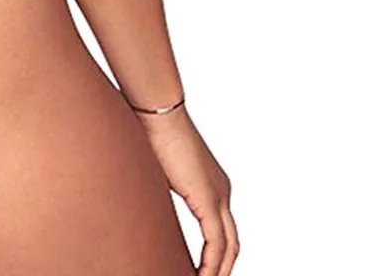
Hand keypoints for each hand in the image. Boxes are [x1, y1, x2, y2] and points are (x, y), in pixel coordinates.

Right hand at [136, 106, 238, 275]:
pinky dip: (211, 265)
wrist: (157, 114)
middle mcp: (222, 192)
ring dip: (218, 270)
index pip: (221, 228)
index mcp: (212, 184)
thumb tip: (143, 197)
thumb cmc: (151, 130)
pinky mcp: (210, 201)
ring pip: (228, 247)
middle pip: (231, 242)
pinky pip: (217, 244)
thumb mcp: (157, 169)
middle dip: (221, 266)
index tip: (200, 269)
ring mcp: (220, 196)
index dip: (214, 252)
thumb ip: (161, 189)